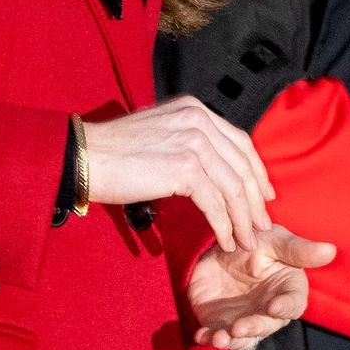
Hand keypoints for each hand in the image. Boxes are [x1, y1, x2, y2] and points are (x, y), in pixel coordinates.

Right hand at [83, 97, 273, 252]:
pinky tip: (225, 240)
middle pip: (242, 164)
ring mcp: (193, 141)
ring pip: (233, 187)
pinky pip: (215, 203)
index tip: (264, 195)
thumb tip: (212, 169)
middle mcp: (198, 119)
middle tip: (261, 224)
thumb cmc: (115, 152)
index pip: (239, 141)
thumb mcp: (160, 134)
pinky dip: (223, 225)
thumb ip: (188, 142)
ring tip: (247, 240)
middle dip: (255, 200)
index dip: (256, 171)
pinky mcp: (184, 168)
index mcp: (194, 109)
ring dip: (243, 219)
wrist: (85, 156)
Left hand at [186, 225, 337, 348]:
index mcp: (287, 290)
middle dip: (254, 328)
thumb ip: (299, 250)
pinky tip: (202, 335)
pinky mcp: (221, 323)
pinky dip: (209, 338)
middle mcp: (269, 311)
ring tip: (220, 337)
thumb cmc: (257, 241)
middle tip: (240, 327)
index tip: (275, 307)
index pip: (293, 304)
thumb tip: (330, 250)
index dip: (285, 307)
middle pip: (266, 325)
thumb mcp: (276, 240)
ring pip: (242, 338)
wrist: (222, 245)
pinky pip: (216, 336)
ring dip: (232, 341)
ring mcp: (245, 319)